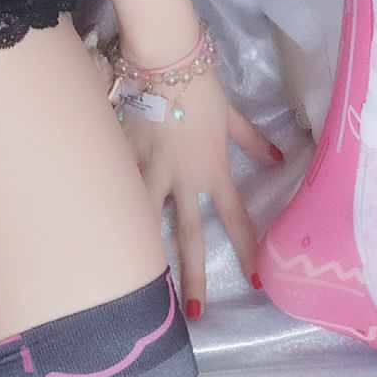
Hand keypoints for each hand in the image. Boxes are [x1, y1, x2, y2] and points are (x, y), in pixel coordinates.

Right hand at [120, 66, 283, 315]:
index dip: (247, 248)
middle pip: (190, 235)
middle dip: (194, 275)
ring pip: (147, 223)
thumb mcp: (231, 117)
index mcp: (212, 169)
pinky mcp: (123, 159)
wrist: (164, 62)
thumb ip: (251, 141)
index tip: (255, 280)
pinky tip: (98, 241)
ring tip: (139, 289)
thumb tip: (278, 158)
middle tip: (196, 313)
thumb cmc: (201, 88)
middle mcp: (182, 179)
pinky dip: (111, 216)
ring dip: (145, 257)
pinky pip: (118, 193)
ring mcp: (149, 172)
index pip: (235, 216)